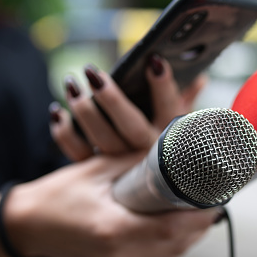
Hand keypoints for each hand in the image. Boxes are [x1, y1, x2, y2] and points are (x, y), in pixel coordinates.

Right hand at [6, 154, 217, 256]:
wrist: (26, 224)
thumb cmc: (57, 194)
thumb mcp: (99, 169)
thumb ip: (137, 162)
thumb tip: (172, 152)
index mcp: (112, 230)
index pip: (171, 229)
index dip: (199, 217)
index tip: (216, 201)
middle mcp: (116, 256)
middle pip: (175, 246)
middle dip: (199, 226)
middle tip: (213, 204)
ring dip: (187, 238)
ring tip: (200, 216)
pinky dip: (169, 247)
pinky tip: (174, 230)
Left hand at [50, 54, 206, 160]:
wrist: (149, 196)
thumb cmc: (164, 148)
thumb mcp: (180, 126)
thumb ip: (186, 101)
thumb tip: (200, 78)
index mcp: (170, 137)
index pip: (170, 109)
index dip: (163, 87)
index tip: (154, 60)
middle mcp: (147, 154)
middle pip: (130, 127)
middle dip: (112, 99)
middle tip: (94, 73)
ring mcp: (122, 166)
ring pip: (101, 139)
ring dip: (83, 111)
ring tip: (72, 84)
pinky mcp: (97, 172)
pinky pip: (78, 153)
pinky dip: (64, 133)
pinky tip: (57, 111)